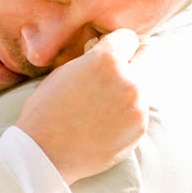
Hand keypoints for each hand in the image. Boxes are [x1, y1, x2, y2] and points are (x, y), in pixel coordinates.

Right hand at [15, 29, 149, 184]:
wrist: (45, 154)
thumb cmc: (46, 110)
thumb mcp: (64, 71)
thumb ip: (91, 59)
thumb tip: (104, 52)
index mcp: (107, 60)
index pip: (128, 38)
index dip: (117, 44)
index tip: (111, 52)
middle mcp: (129, 80)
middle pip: (146, 57)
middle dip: (131, 63)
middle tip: (113, 75)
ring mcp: (138, 106)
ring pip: (143, 87)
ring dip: (128, 91)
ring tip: (102, 106)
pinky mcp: (140, 128)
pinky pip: (139, 112)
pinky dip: (127, 114)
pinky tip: (104, 123)